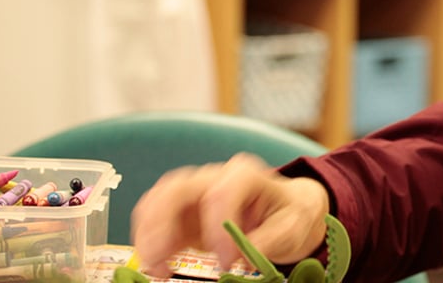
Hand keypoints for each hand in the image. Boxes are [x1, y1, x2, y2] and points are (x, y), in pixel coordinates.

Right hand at [131, 153, 330, 277]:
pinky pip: (155, 221)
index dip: (218, 227)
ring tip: (153, 267)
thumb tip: (242, 256)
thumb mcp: (293, 227)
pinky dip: (149, 242)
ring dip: (148, 234)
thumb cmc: (289, 214)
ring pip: (157, 201)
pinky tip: (155, 266)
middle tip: (159, 259)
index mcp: (244, 175)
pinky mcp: (182, 215)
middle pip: (176, 188)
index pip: (222, 192)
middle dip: (162, 223)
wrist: (285, 212)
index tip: (227, 261)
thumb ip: (271, 239)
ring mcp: (193, 194)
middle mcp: (213, 178)